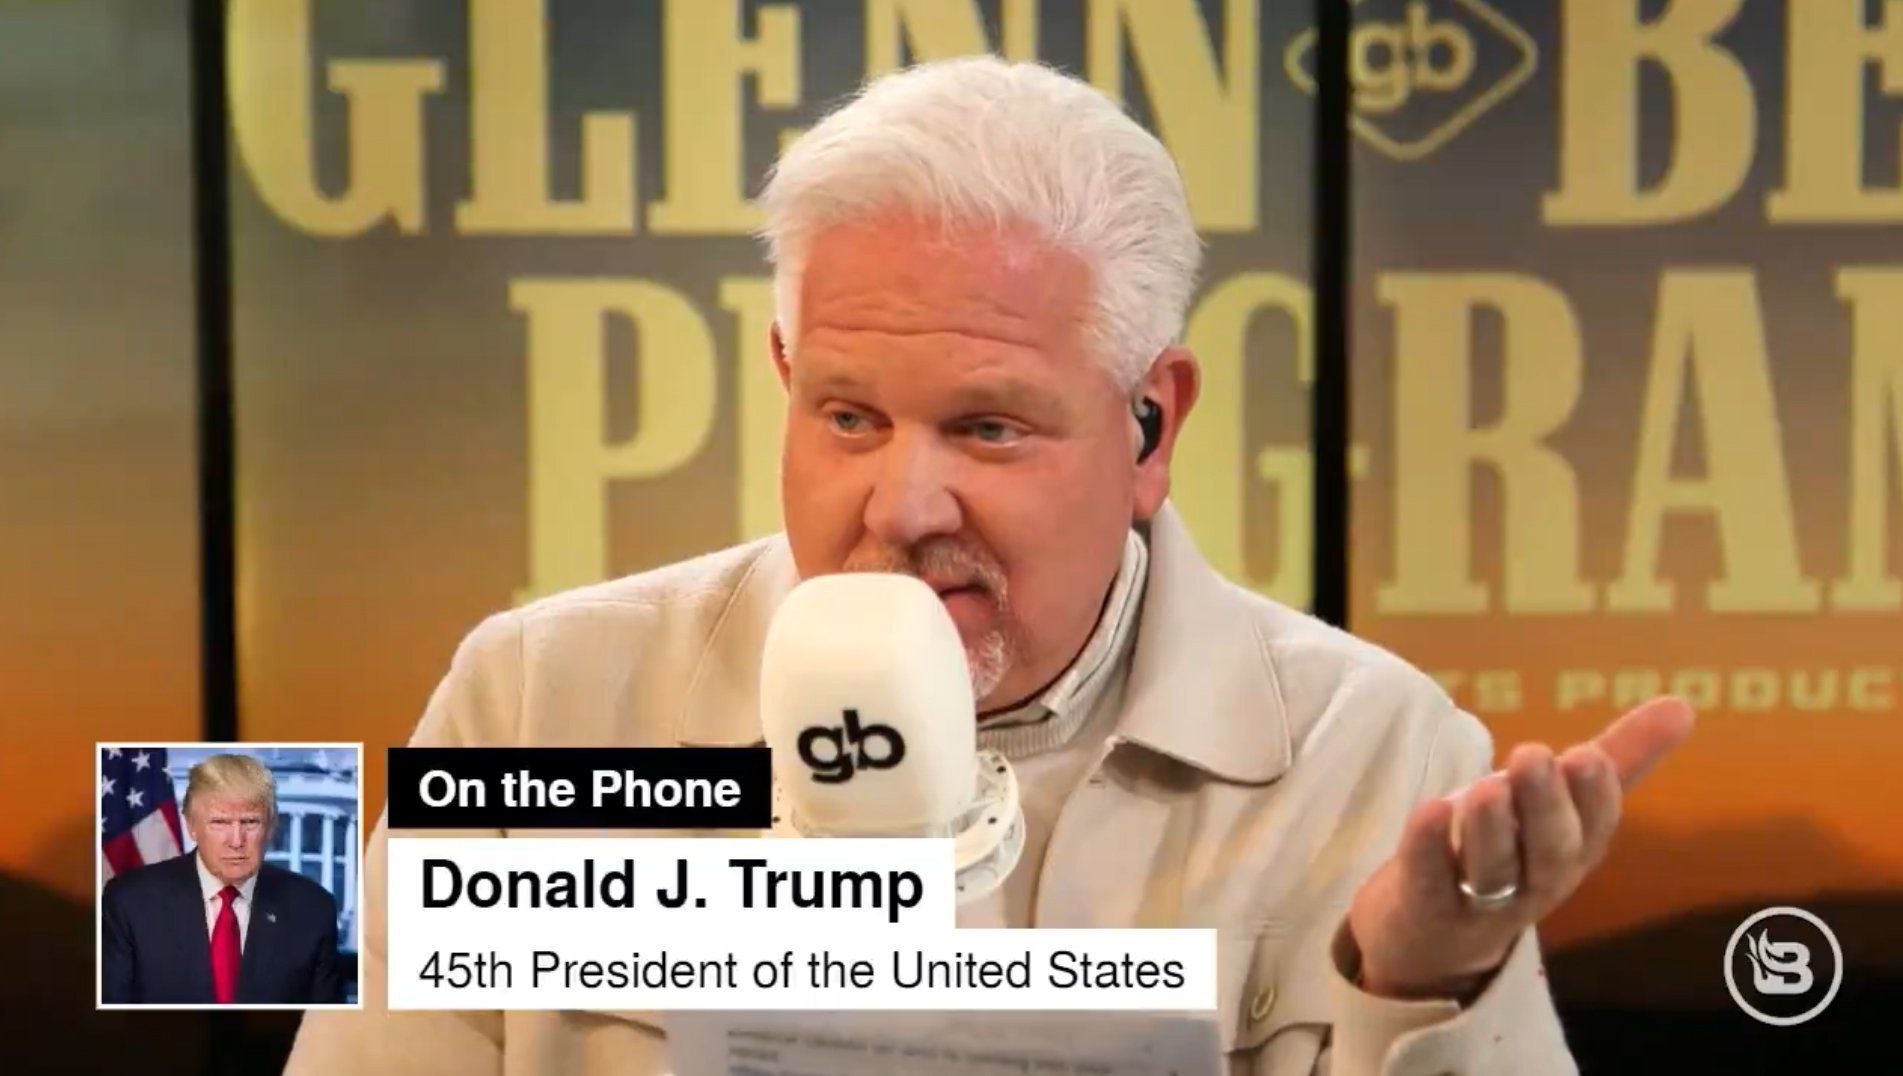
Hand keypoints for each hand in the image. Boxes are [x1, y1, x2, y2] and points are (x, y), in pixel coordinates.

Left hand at [1345, 696, 1695, 999]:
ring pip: (1491, 870)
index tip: (1589, 756)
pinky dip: (1428, 848)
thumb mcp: (1565, 806)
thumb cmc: (1511, 853)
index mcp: (1572, 852)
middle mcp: (1533, 881)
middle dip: (1545, 806)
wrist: (1437, 939)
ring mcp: (1478, 902)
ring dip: (1491, 828)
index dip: (1593, 796)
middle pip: (1547, 852)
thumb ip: (1619, 759)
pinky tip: (1428, 810)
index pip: (1594, 828)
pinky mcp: (1426, 907)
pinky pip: (1429, 880)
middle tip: (1533, 754)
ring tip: (1487, 785)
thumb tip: (1684, 705)